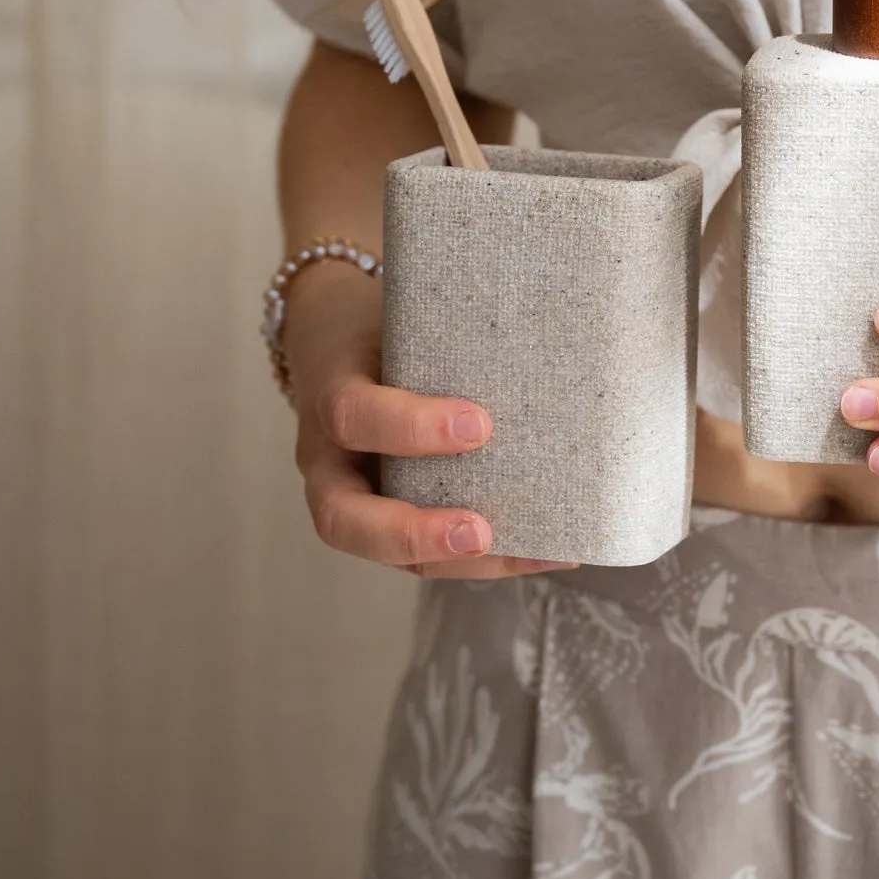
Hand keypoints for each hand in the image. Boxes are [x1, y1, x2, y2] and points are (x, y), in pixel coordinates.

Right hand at [284, 261, 571, 577]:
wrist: (339, 341)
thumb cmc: (380, 328)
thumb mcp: (395, 316)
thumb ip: (443, 330)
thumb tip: (539, 321)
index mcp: (329, 398)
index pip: (353, 416)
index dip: (409, 426)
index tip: (478, 423)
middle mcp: (330, 463)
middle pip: (344, 520)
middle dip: (412, 534)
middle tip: (478, 531)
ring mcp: (356, 499)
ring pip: (389, 555)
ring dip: (463, 563)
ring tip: (536, 553)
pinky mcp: (390, 519)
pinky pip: (426, 555)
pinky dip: (488, 560)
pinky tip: (549, 551)